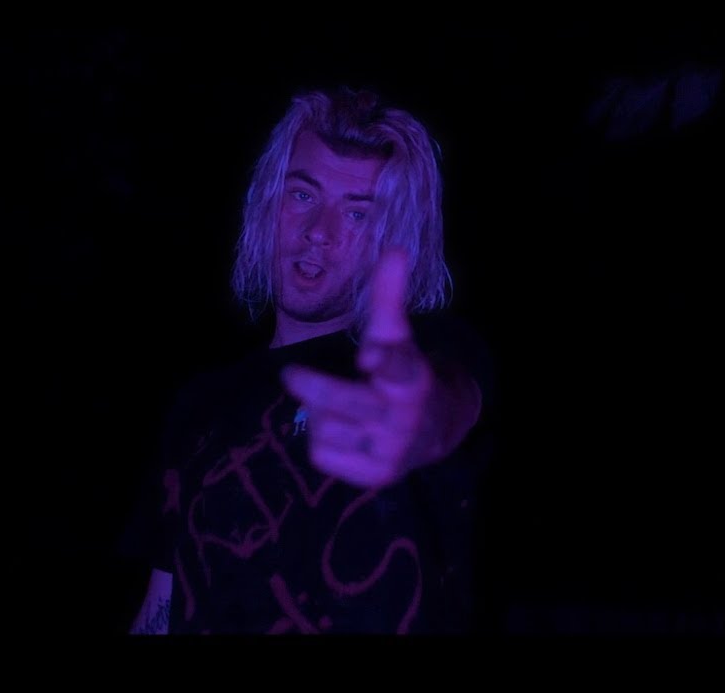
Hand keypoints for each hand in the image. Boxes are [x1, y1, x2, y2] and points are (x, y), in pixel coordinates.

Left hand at [282, 249, 434, 488]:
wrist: (434, 431)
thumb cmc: (403, 374)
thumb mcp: (399, 336)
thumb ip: (390, 296)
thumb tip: (396, 249)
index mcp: (413, 379)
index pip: (398, 369)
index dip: (383, 361)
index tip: (368, 355)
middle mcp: (405, 417)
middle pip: (346, 403)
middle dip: (315, 388)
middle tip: (290, 374)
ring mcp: (391, 450)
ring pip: (326, 426)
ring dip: (320, 413)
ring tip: (336, 406)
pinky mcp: (375, 476)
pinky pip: (322, 454)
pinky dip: (321, 441)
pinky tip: (339, 432)